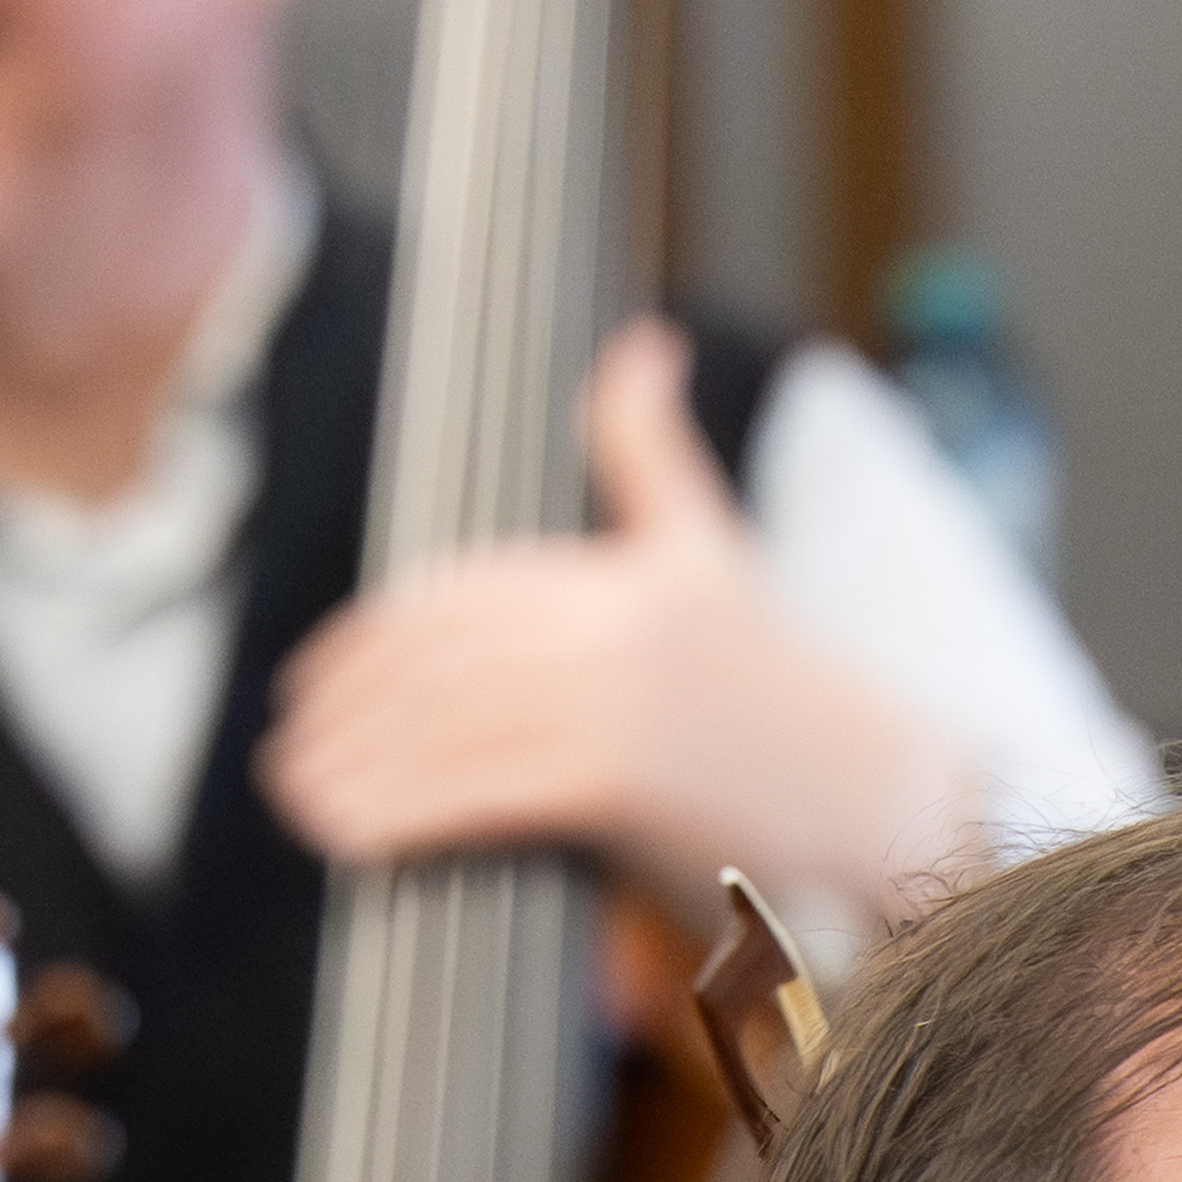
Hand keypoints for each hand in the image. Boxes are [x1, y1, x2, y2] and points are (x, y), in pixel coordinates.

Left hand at [262, 316, 962, 912]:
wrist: (893, 797)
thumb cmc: (796, 692)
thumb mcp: (717, 548)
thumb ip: (655, 450)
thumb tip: (642, 342)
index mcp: (623, 572)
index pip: (459, 598)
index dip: (369, 641)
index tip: (312, 683)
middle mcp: (612, 628)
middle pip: (436, 664)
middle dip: (347, 707)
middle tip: (288, 746)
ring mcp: (614, 705)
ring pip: (442, 730)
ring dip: (354, 768)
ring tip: (303, 797)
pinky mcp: (618, 783)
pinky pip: (475, 794)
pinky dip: (400, 816)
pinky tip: (354, 838)